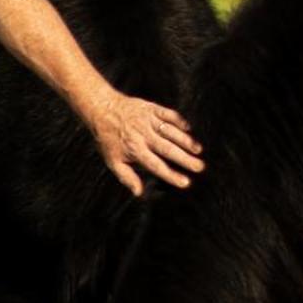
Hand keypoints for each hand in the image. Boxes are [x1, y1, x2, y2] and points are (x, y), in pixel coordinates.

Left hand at [89, 93, 203, 196]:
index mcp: (135, 150)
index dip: (171, 175)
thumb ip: (127, 177)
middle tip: (200, 167)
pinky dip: (179, 121)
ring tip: (198, 150)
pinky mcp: (151, 108)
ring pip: (171, 132)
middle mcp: (143, 135)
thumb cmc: (108, 138)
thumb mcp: (113, 160)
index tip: (185, 182)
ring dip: (186, 141)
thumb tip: (139, 193)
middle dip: (185, 159)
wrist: (102, 109)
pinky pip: (168, 114)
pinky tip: (188, 129)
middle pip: (167, 149)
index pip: (156, 165)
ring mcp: (148, 121)